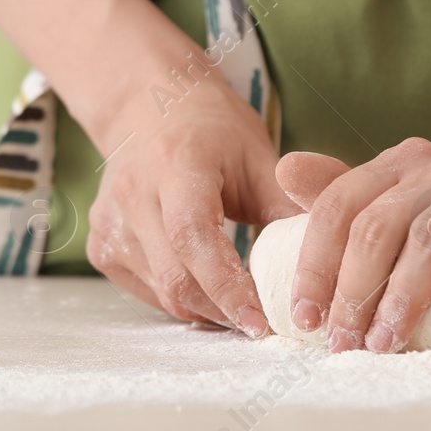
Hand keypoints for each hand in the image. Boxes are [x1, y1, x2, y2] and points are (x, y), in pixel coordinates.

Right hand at [85, 68, 300, 334]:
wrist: (147, 108)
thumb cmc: (212, 130)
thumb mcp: (258, 154)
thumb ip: (288, 204)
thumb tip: (329, 258)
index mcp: (176, 163)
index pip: (194, 236)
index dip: (227, 285)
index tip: (261, 320)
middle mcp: (133, 193)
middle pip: (176, 276)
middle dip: (223, 310)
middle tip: (263, 323)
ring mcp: (110, 223)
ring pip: (162, 292)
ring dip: (205, 310)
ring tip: (242, 305)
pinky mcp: (101, 246)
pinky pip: (147, 292)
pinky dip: (181, 300)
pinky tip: (207, 287)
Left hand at [278, 138, 430, 353]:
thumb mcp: (401, 216)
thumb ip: (345, 200)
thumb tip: (284, 170)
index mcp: (400, 166)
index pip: (340, 205)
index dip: (316, 263)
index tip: (305, 319)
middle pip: (381, 224)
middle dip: (355, 290)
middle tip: (345, 345)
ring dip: (405, 295)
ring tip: (387, 343)